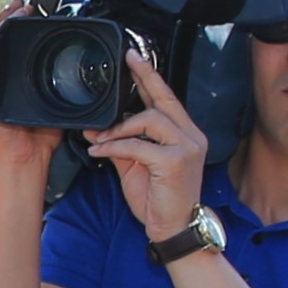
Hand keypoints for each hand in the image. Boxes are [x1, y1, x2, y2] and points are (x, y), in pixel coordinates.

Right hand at [0, 11, 61, 178]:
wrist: (27, 160)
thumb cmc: (41, 141)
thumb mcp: (61, 106)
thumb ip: (69, 90)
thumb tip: (89, 78)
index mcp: (17, 82)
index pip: (17, 48)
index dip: (23, 28)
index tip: (34, 12)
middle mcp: (0, 81)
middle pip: (2, 44)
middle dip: (10, 21)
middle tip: (23, 5)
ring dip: (0, 28)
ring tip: (12, 12)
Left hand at [86, 45, 209, 241]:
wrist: (175, 229)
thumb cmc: (160, 201)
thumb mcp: (136, 168)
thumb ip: (121, 146)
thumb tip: (96, 130)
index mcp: (184, 135)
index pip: (167, 99)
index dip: (151, 77)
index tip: (135, 58)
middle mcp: (190, 137)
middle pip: (163, 100)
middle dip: (142, 79)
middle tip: (125, 65)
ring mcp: (187, 148)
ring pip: (149, 119)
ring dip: (119, 128)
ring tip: (101, 140)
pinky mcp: (176, 162)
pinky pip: (138, 145)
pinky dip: (115, 147)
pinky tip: (99, 152)